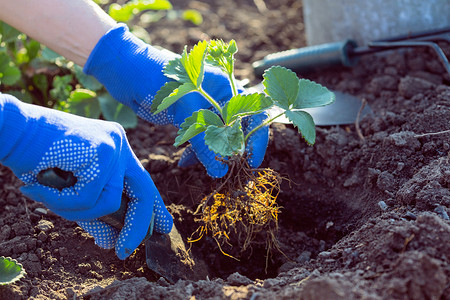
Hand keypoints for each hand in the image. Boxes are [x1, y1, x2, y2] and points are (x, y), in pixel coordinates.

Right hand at [0, 93, 172, 258]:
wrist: (9, 130)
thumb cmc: (35, 158)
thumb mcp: (70, 190)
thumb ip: (93, 211)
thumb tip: (110, 241)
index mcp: (115, 149)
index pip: (141, 183)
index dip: (153, 208)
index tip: (162, 227)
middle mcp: (119, 144)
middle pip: (142, 192)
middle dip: (136, 225)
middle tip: (123, 251)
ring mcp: (113, 145)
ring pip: (109, 202)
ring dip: (76, 211)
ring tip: (48, 199)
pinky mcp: (101, 151)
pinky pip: (89, 197)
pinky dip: (62, 202)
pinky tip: (40, 189)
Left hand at [84, 24, 268, 177]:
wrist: (126, 70)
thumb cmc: (158, 78)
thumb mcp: (184, 110)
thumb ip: (203, 141)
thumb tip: (221, 171)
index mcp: (226, 88)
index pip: (253, 114)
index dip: (256, 139)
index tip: (251, 162)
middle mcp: (219, 99)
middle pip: (236, 130)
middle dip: (233, 152)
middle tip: (228, 172)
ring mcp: (203, 109)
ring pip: (217, 138)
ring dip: (212, 155)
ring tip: (206, 171)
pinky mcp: (189, 118)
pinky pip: (199, 140)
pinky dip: (195, 153)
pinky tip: (184, 164)